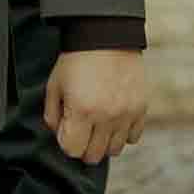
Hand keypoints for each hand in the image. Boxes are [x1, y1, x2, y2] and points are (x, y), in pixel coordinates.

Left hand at [43, 46, 148, 163]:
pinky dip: (123, 134)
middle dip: (84, 147)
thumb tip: (61, 135)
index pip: (73, 151)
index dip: (66, 142)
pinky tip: (115, 120)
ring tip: (99, 124)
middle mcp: (106, 116)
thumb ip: (52, 116)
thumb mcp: (54, 86)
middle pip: (94, 156)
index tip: (68, 128)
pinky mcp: (141, 108)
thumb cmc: (76, 61)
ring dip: (104, 142)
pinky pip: (133, 137)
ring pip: (114, 150)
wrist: (107, 37)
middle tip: (82, 129)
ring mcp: (126, 114)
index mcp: (81, 111)